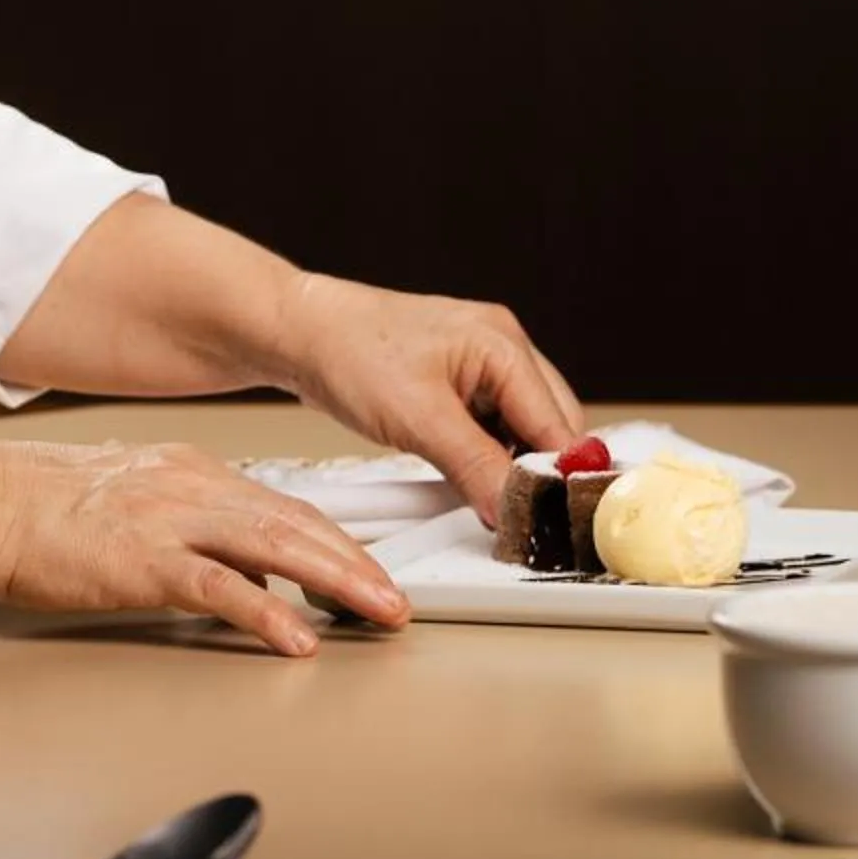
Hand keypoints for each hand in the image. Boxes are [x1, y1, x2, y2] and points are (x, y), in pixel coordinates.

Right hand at [0, 437, 411, 654]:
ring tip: (376, 611)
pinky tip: (298, 635)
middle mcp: (190, 488)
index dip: (337, 540)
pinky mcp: (143, 560)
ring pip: (275, 546)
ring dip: (336, 580)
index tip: (370, 570)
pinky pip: (219, 588)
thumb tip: (246, 575)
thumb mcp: (136, 503)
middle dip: (356, 562)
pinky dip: (266, 611)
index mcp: (189, 473)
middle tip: (396, 599)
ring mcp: (169, 521)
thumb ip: (194, 532)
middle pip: (295, 522)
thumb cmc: (45, 509)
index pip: (283, 505)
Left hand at [271, 273, 585, 527]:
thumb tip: (515, 511)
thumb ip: (476, 466)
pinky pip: (492, 429)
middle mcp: (502, 349)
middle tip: (515, 516)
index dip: (556, 479)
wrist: (299, 334)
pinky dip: (486, 457)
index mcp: (503, 344)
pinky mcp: (459, 384)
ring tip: (484, 495)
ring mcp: (481, 366)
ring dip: (510, 467)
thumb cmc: (349, 352)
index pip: (557, 426)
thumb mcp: (418, 419)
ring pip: (522, 432)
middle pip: (551, 429)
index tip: (548, 524)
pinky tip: (466, 477)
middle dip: (537, 473)